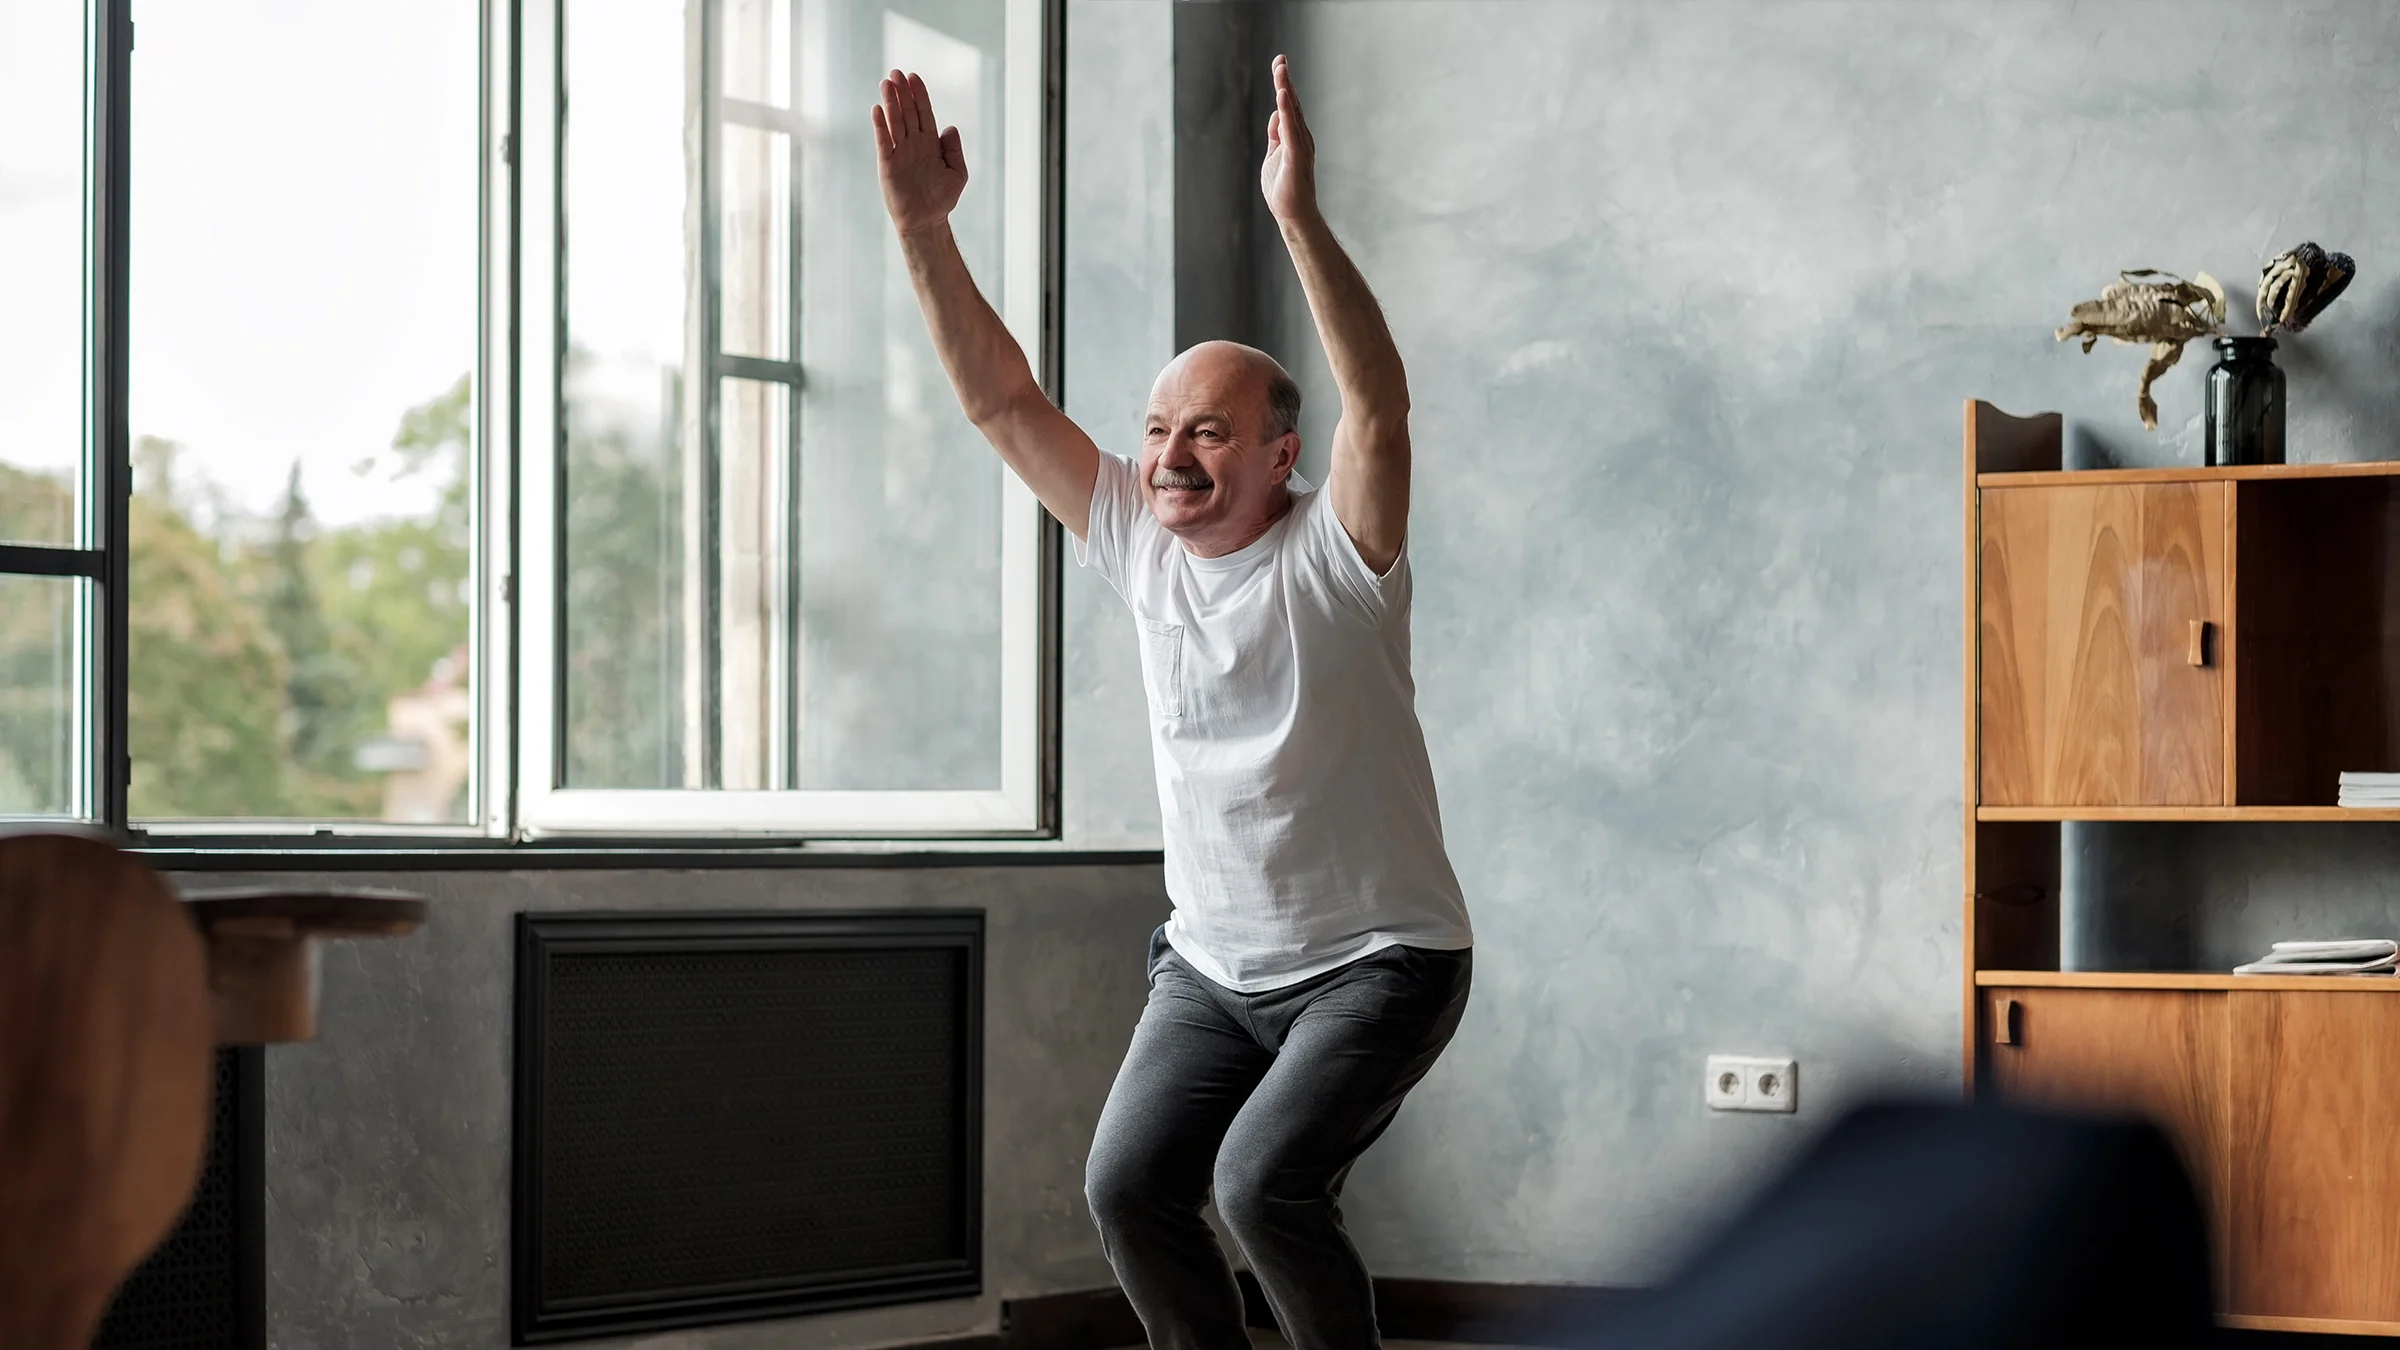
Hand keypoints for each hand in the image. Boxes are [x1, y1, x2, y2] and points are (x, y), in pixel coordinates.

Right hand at [873, 69, 965, 236]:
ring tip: (886, 83)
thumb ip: (954, 150)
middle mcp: (913, 144)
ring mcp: (899, 153)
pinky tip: (877, 110)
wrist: (926, 221)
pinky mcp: (888, 165)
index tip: (914, 77)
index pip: (924, 113)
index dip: (919, 95)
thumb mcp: (958, 173)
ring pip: (895, 122)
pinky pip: (883, 142)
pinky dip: (880, 126)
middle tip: (896, 73)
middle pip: (907, 112)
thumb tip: (950, 127)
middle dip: (902, 92)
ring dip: (890, 103)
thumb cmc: (942, 199)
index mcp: (930, 143)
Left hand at [1259, 54, 1317, 225]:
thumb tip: (1275, 114)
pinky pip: (1290, 129)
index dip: (1283, 84)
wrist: (1294, 215)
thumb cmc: (1285, 188)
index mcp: (1295, 136)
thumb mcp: (1275, 154)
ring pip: (1292, 112)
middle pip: (1291, 103)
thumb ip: (1276, 134)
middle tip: (1280, 59)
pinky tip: (1282, 95)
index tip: (1279, 63)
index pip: (1288, 105)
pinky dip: (1286, 111)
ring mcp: (1300, 146)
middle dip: (1285, 80)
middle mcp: (1301, 137)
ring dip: (1286, 89)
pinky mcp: (1296, 157)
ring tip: (1281, 69)